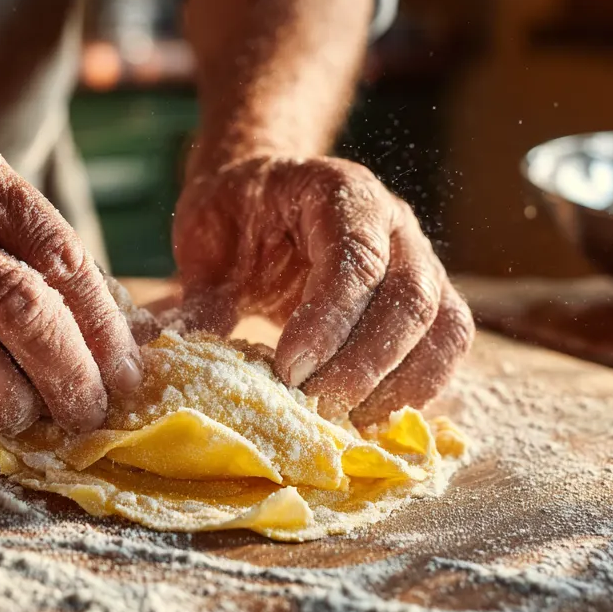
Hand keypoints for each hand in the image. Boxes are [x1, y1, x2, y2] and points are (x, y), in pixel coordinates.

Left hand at [172, 156, 473, 423]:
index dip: (330, 319)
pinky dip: (419, 387)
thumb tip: (165, 355)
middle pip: (411, 296)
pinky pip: (447, 344)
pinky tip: (371, 415)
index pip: (355, 255)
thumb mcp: (206, 240)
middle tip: (316, 406)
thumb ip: (198, 297)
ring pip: (442, 325)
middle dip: (365, 362)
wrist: (266, 193)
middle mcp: (393, 222)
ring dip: (399, 382)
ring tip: (344, 420)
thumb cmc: (237, 213)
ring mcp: (419, 259)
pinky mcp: (428, 298)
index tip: (289, 369)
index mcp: (337, 191)